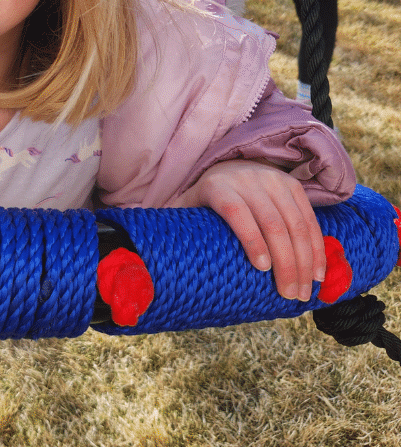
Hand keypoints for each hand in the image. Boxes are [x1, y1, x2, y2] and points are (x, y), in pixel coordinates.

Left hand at [172, 159, 325, 300]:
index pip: (236, 212)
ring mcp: (272, 179)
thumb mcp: (182, 209)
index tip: (262, 269)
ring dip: (306, 261)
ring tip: (304, 293)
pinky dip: (318, 247)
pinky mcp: (291, 184)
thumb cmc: (201, 201)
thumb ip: (169, 229)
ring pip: (296, 223)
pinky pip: (310, 218)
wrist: (225, 167)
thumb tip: (144, 260)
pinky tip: (317, 272)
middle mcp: (246, 179)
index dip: (251, 239)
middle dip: (286, 263)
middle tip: (289, 296)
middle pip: (272, 223)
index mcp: (216, 186)